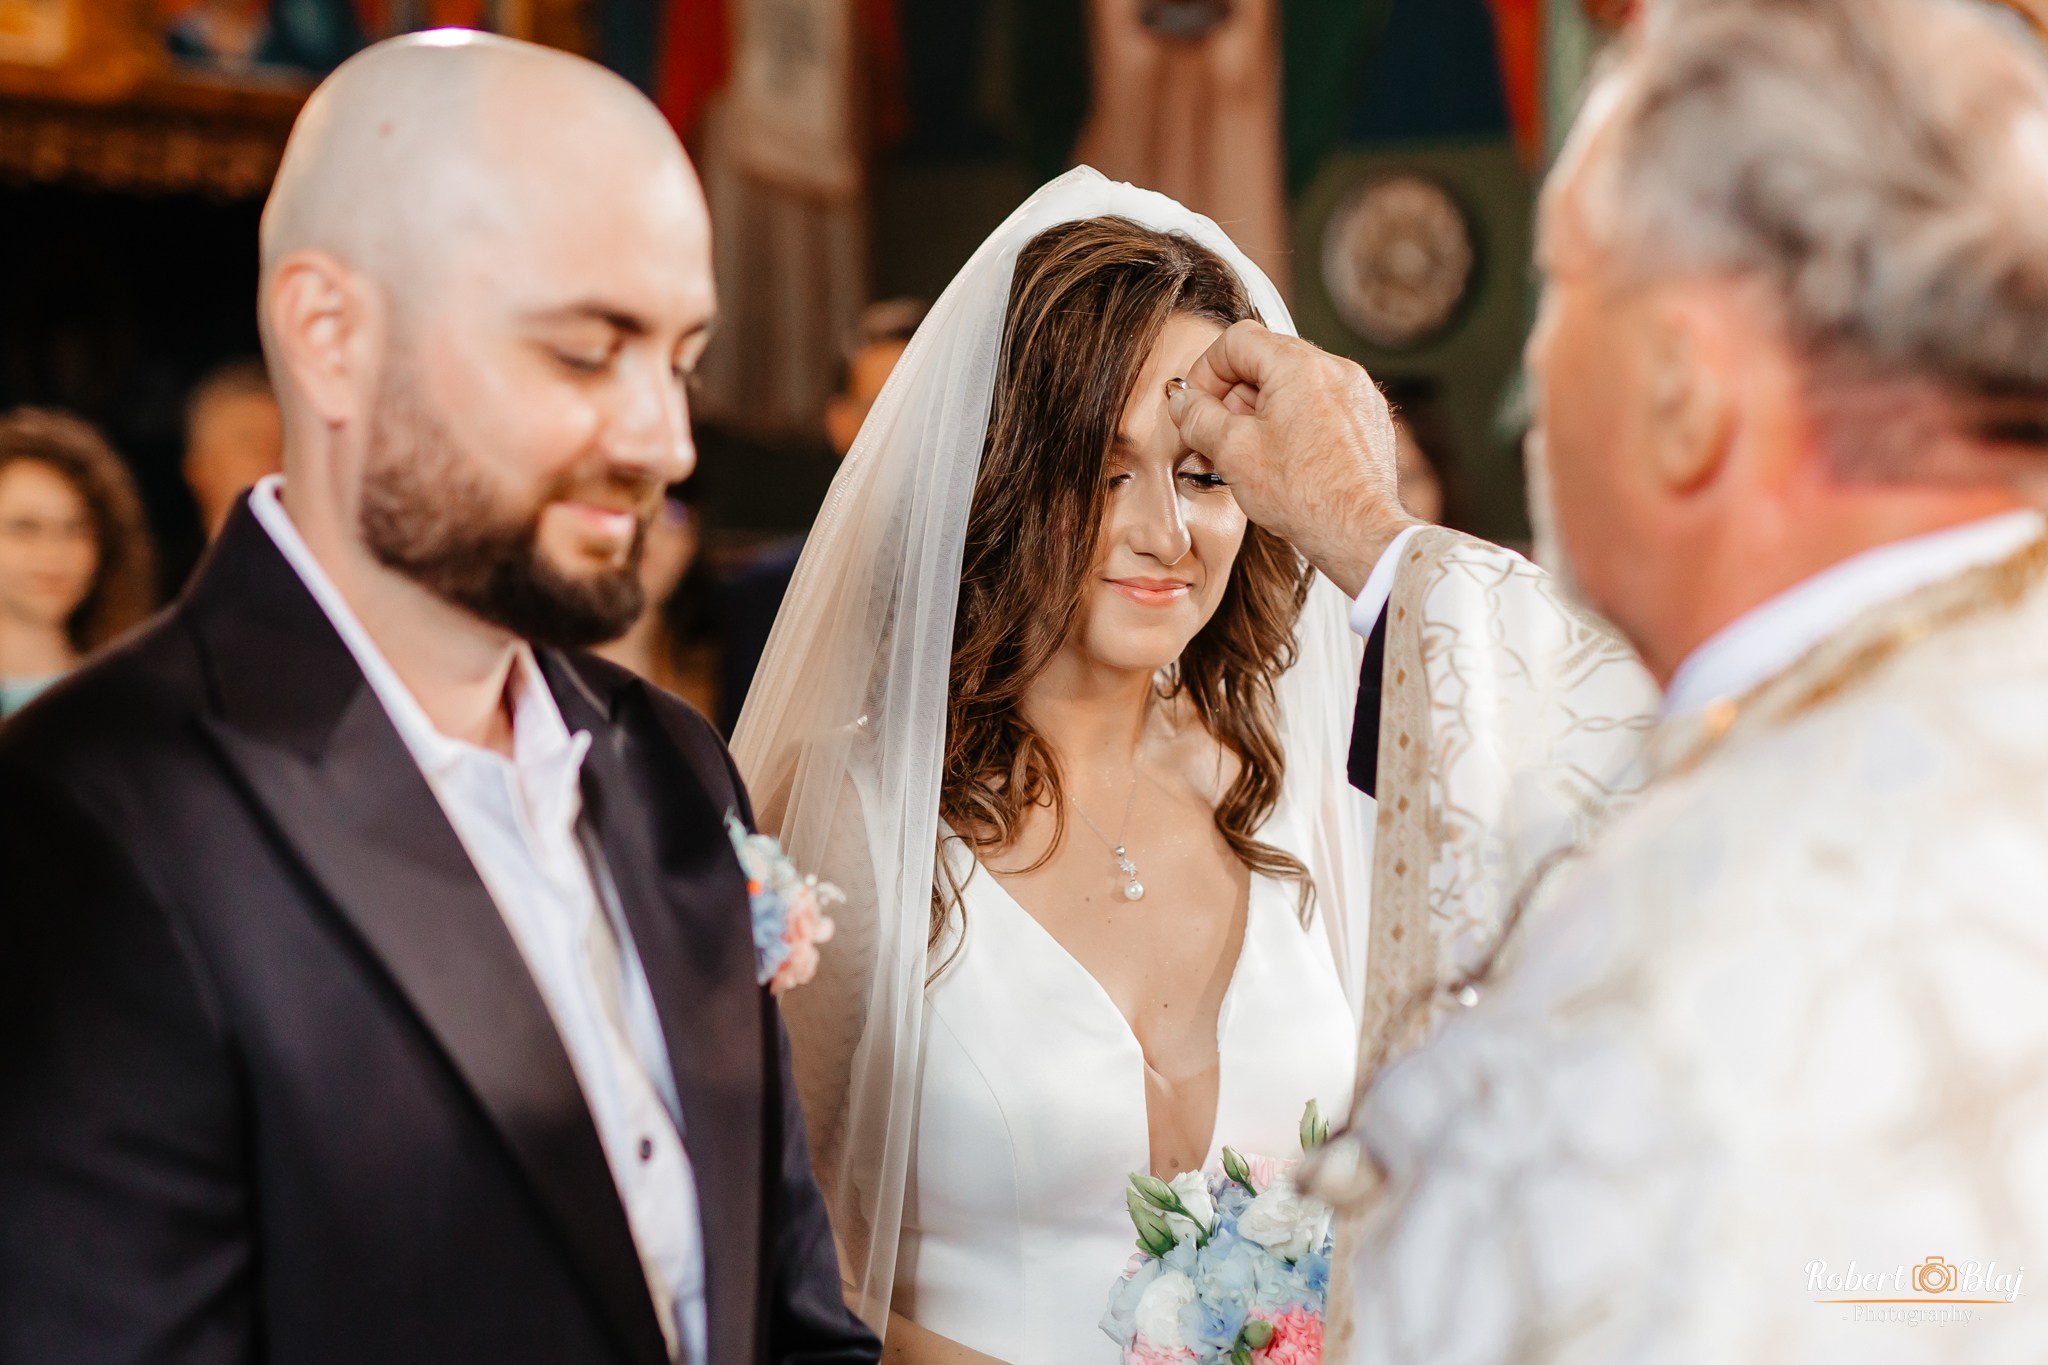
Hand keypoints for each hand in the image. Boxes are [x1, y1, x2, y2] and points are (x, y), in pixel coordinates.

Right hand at [1166, 320, 1416, 597]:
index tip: (1198, 405)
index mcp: (1300, 366)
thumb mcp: (1232, 452)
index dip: (1207, 371)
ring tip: (1252, 452)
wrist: (1359, 533)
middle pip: (1267, 360)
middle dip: (1234, 395)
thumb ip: (1197, 416)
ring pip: (1294, 383)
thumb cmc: (1302, 495)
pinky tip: (1285, 460)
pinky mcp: (1368, 419)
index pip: (1237, 340)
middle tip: (1219, 435)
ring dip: (1263, 410)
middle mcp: (1336, 369)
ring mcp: (1357, 393)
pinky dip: (1295, 422)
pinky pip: (1321, 405)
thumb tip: (1182, 401)